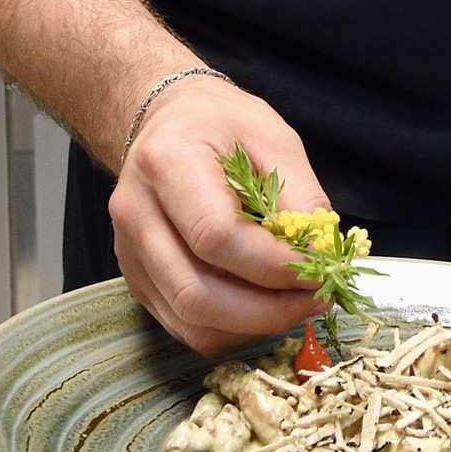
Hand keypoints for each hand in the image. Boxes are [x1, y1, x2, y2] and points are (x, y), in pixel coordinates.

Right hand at [109, 78, 330, 355]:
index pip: (216, 237)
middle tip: (316, 299)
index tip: (318, 268)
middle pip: (196, 293)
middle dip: (266, 311)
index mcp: (166, 162)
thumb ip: (299, 194)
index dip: (272, 265)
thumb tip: (321, 256)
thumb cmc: (220, 122)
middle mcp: (136, 213)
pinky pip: (184, 326)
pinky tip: (264, 307)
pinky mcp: (137, 279)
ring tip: (297, 306)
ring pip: (190, 321)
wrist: (167, 121)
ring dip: (252, 327)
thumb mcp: (272, 136)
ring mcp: (129, 252)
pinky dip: (231, 330)